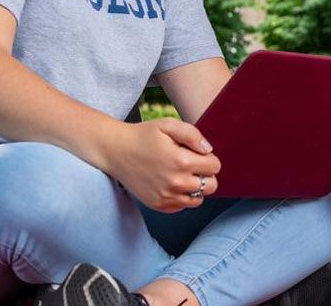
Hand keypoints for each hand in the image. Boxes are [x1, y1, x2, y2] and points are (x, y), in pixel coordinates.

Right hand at [104, 118, 220, 212]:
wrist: (115, 151)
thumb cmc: (143, 135)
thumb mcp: (168, 125)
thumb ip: (193, 135)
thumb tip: (209, 150)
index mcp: (181, 161)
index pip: (215, 167)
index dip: (209, 158)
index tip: (197, 153)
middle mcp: (175, 183)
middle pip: (211, 186)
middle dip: (207, 174)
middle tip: (193, 164)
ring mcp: (165, 196)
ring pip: (198, 200)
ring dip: (196, 187)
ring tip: (184, 174)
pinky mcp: (157, 204)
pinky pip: (182, 206)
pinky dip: (182, 197)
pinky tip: (173, 183)